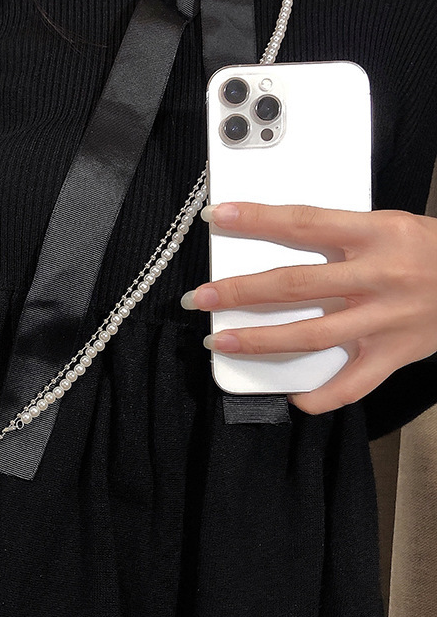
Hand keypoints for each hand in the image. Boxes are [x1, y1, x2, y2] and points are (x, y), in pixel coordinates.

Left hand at [180, 202, 436, 414]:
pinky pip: (355, 384)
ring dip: (261, 341)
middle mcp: (379, 275)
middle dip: (241, 291)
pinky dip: (323, 396)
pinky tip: (296, 399)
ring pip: (312, 333)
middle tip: (202, 297)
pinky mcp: (395, 353)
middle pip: (295, 284)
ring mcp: (386, 318)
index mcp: (376, 232)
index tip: (218, 217)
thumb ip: (336, 234)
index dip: (257, 220)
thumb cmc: (429, 250)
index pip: (303, 222)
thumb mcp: (386, 225)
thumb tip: (275, 238)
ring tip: (221, 341)